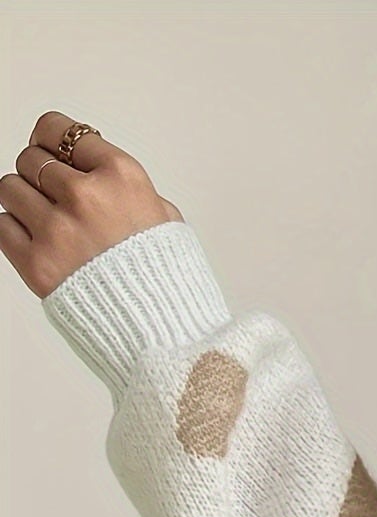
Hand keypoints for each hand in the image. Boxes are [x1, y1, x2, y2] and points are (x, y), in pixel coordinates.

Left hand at [0, 111, 183, 299]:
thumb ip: (129, 190)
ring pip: (9, 188)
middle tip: (54, 197)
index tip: (52, 152)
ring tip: (46, 222)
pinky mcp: (36, 264)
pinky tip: (38, 244)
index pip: (58, 129)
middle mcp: (86, 197)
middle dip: (39, 175)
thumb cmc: (169, 282)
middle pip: (30, 159)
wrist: (164, 335)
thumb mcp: (166, 220)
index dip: (51, 140)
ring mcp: (57, 230)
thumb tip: (100, 175)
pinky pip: (2, 226)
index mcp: (121, 177)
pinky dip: (14, 231)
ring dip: (23, 201)